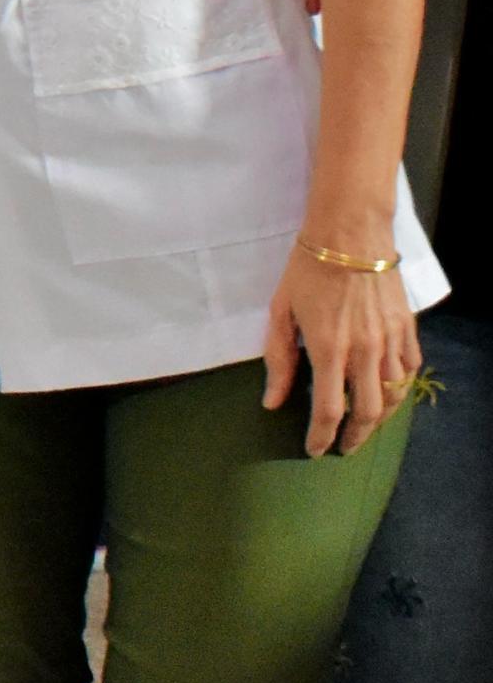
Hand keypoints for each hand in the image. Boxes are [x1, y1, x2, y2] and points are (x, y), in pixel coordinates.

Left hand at [260, 238, 419, 456]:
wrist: (350, 233)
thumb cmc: (307, 269)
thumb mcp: (281, 311)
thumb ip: (279, 359)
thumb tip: (272, 401)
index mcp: (329, 349)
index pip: (329, 410)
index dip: (322, 436)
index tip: (314, 449)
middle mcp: (365, 352)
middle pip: (368, 412)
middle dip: (355, 437)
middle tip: (342, 447)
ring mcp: (391, 341)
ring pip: (394, 396)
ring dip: (381, 419)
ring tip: (365, 427)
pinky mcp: (407, 329)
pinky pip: (410, 369)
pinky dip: (401, 389)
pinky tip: (390, 394)